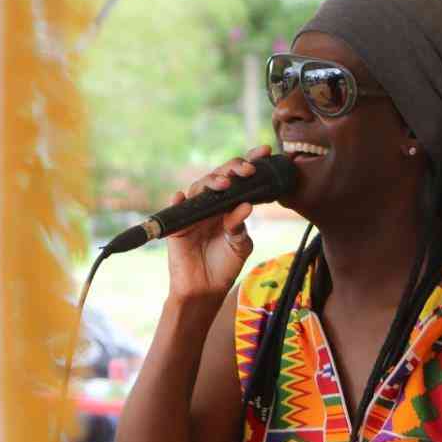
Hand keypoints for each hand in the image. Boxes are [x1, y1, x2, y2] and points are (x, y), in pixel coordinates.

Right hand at [166, 144, 271, 300]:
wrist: (205, 290)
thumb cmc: (224, 266)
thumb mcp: (239, 245)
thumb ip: (241, 226)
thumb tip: (245, 205)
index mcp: (229, 205)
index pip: (240, 178)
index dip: (250, 162)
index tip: (265, 151)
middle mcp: (211, 204)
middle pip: (219, 176)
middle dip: (233, 168)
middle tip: (247, 170)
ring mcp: (193, 212)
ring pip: (199, 187)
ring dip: (212, 182)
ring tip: (225, 184)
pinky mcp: (177, 225)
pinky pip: (175, 207)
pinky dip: (179, 200)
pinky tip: (183, 195)